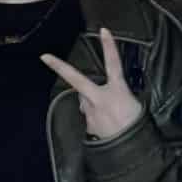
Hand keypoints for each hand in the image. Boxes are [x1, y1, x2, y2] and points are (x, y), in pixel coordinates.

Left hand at [42, 26, 141, 141]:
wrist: (130, 150)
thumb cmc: (137, 126)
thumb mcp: (135, 104)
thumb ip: (120, 96)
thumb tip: (108, 97)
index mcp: (118, 89)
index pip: (114, 63)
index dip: (109, 47)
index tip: (103, 31)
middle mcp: (100, 98)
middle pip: (79, 82)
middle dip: (60, 68)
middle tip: (44, 57)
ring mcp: (91, 112)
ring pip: (85, 101)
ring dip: (92, 103)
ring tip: (110, 116)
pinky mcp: (88, 124)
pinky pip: (89, 117)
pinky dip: (96, 119)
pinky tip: (108, 127)